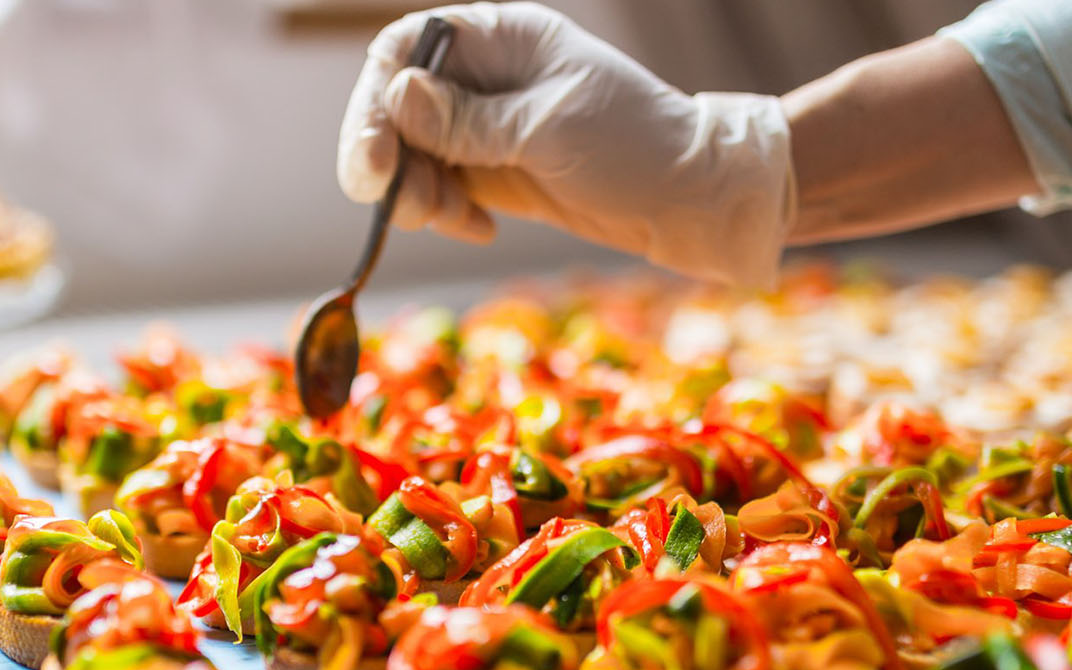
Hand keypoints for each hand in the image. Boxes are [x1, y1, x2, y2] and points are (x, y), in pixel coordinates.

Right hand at [337, 2, 793, 287]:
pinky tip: (480, 229)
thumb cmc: (636, 147)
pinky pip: (447, 188)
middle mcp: (489, 78)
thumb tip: (396, 94)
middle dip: (390, 156)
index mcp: (503, 38)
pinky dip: (447, 211)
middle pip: (398, 106)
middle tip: (403, 203)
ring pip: (416, 154)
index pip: (406, 49)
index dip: (376, 98)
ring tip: (453, 219)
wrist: (698, 200)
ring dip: (416, 191)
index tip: (374, 157)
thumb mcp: (549, 129)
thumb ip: (469, 120)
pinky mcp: (503, 175)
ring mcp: (493, 129)